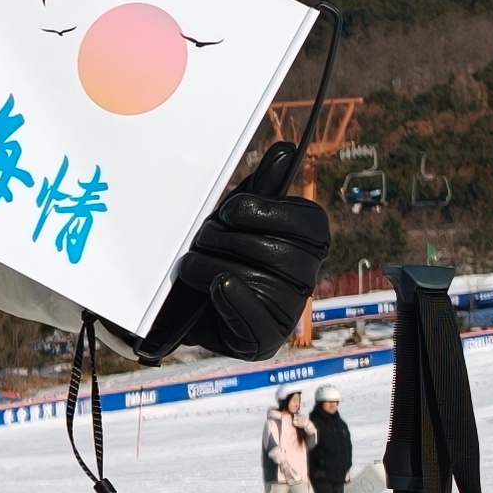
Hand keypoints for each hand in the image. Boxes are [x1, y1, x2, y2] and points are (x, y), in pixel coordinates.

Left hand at [142, 150, 328, 361]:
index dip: (269, 212)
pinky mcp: (264, 341)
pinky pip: (257, 322)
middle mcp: (306, 279)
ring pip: (262, 283)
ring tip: (189, 264)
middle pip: (283, 253)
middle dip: (231, 241)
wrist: (182, 305)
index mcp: (308, 243)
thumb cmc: (216, 252)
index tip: (229, 211)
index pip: (310, 223)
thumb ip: (261, 188)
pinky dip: (234, 301)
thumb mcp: (235, 218)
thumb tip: (286, 151)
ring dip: (215, 267)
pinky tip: (217, 287)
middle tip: (200, 238)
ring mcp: (287, 313)